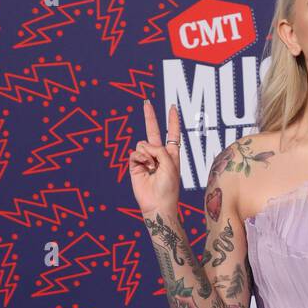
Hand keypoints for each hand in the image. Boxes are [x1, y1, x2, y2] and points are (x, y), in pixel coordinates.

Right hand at [128, 99, 181, 218]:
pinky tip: (146, 168)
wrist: (157, 205)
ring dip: (148, 153)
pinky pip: (135, 153)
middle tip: (146, 102)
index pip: (172, 133)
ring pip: (142, 143)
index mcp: (171, 154)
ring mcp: (146, 159)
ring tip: (152, 166)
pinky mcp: (135, 166)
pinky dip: (141, 158)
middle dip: (150, 117)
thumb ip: (160, 149)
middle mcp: (158, 155)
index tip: (172, 107)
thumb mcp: (170, 164)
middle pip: (154, 131)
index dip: (172, 120)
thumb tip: (144, 147)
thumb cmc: (168, 187)